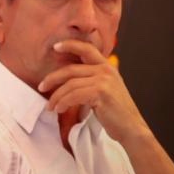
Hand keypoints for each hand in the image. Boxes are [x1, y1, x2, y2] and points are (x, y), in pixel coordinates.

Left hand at [37, 40, 151, 143]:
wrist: (131, 128)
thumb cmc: (115, 113)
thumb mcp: (104, 90)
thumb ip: (90, 80)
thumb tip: (65, 80)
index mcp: (107, 67)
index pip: (87, 48)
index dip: (69, 45)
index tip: (55, 47)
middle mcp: (106, 70)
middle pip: (70, 70)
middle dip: (52, 79)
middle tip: (41, 87)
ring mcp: (104, 80)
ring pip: (70, 84)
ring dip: (56, 97)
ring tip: (51, 107)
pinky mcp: (101, 92)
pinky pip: (74, 95)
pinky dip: (63, 102)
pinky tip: (59, 109)